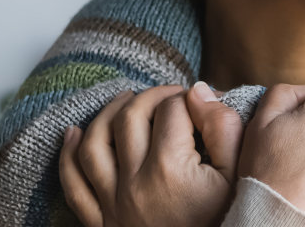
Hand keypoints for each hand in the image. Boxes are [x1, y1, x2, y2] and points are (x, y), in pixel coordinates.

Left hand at [59, 82, 242, 226]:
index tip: (200, 103)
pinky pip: (73, 184)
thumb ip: (223, 128)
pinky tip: (73, 134)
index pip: (171, 109)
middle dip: (151, 96)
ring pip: (95, 143)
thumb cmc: (225, 220)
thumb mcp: (237, 176)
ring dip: (108, 113)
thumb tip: (200, 91)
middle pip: (130, 117)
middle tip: (170, 96)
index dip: (188, 97)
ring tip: (127, 100)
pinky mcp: (100, 222)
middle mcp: (135, 182)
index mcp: (170, 167)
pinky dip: (68, 155)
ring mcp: (113, 203)